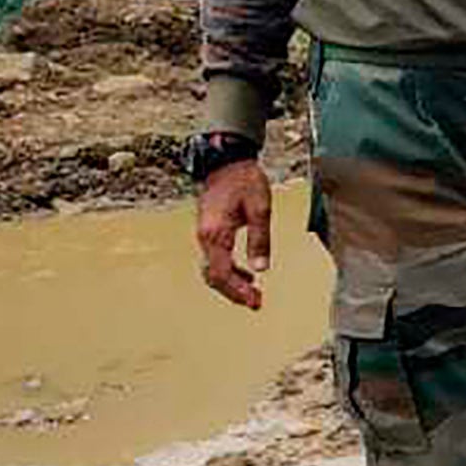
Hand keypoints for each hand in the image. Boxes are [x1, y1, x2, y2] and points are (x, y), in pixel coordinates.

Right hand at [195, 158, 273, 310]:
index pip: (221, 273)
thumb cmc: (245, 182)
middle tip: (256, 303)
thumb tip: (261, 269)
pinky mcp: (209, 232)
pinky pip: (214, 259)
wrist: (226, 162)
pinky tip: (247, 274)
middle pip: (214, 276)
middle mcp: (204, 237)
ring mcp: (204, 235)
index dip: (237, 291)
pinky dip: (229, 271)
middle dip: (234, 293)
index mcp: (215, 234)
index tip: (255, 301)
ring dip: (231, 284)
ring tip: (254, 293)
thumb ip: (260, 239)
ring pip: (212, 269)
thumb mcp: (260, 209)